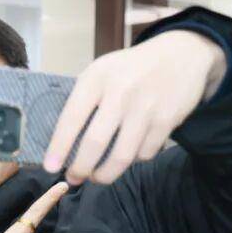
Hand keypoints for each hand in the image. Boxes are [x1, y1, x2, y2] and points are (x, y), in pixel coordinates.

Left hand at [43, 30, 226, 184]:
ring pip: (121, 156)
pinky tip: (127, 155)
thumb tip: (62, 143)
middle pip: (95, 143)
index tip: (49, 168)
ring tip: (97, 177)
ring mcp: (146, 107)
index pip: (71, 118)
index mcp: (97, 79)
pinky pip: (144, 153)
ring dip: (105, 174)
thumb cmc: (129, 69)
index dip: (59, 147)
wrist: (182, 54)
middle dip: (81, 168)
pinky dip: (133, 161)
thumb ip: (82, 100)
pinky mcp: (168, 120)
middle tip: (73, 178)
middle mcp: (121, 92)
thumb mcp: (100, 72)